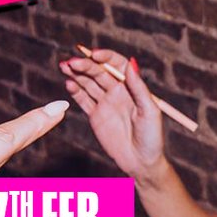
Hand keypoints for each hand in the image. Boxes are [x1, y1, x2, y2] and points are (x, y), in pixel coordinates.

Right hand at [60, 49, 165, 180]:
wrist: (142, 162)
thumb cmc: (152, 137)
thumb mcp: (149, 111)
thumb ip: (139, 88)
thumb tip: (131, 64)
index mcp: (132, 87)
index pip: (116, 64)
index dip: (105, 57)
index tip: (94, 54)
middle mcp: (117, 92)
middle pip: (98, 71)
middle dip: (85, 65)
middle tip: (71, 62)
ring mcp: (105, 103)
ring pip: (88, 83)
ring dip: (76, 74)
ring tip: (64, 66)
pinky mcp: (96, 116)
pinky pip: (83, 99)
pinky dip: (75, 91)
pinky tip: (68, 84)